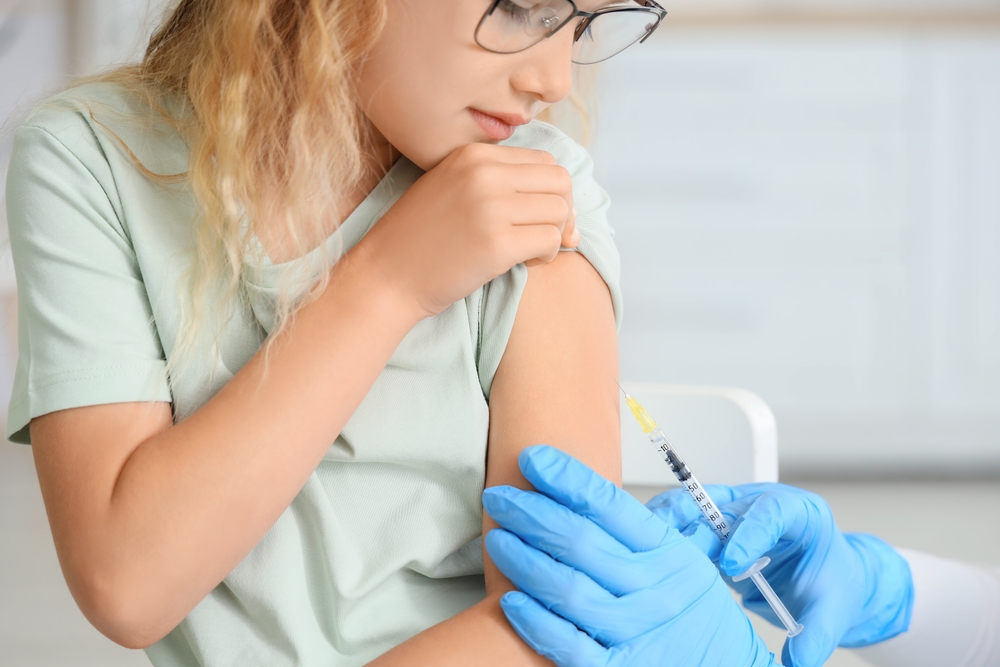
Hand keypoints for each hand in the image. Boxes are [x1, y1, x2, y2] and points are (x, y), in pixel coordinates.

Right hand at [358, 143, 577, 318]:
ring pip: (560, 211)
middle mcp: (484, 175)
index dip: (550, 190)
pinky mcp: (496, 245)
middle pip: (559, 182)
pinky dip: (547, 254)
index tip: (539, 215)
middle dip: (561, 210)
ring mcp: (491, 209)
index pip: (544, 161)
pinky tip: (526, 261)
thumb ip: (495, 178)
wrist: (386, 275)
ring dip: (554, 234)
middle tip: (544, 234)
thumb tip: (562, 193)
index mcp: (474, 155)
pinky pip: (550, 240)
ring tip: (530, 249)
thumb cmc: (420, 237)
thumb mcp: (451, 186)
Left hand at [482, 445, 775, 666]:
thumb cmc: (695, 614)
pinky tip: (510, 600)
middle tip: (499, 497)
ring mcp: (639, 633)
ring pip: (570, 590)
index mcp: (671, 553)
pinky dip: (536, 621)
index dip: (566, 477)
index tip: (531, 458)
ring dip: (524, 561)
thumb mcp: (683, 561)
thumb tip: (581, 487)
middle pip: (582, 541)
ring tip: (497, 541)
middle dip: (531, 513)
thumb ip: (639, 530)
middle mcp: (656, 590)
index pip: (610, 504)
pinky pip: (570, 645)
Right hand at [647, 483, 914, 666]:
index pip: (773, 511)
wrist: (823, 579)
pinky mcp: (713, 525)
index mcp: (799, 513)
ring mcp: (735, 511)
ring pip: (696, 505)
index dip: (750, 533)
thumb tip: (797, 660)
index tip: (735, 565)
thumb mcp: (831, 611)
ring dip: (672, 523)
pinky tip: (645, 545)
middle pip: (724, 506)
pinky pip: (685, 520)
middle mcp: (762, 503)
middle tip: (679, 555)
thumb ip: (816, 634)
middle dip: (700, 531)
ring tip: (648, 541)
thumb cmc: (829, 584)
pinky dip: (665, 530)